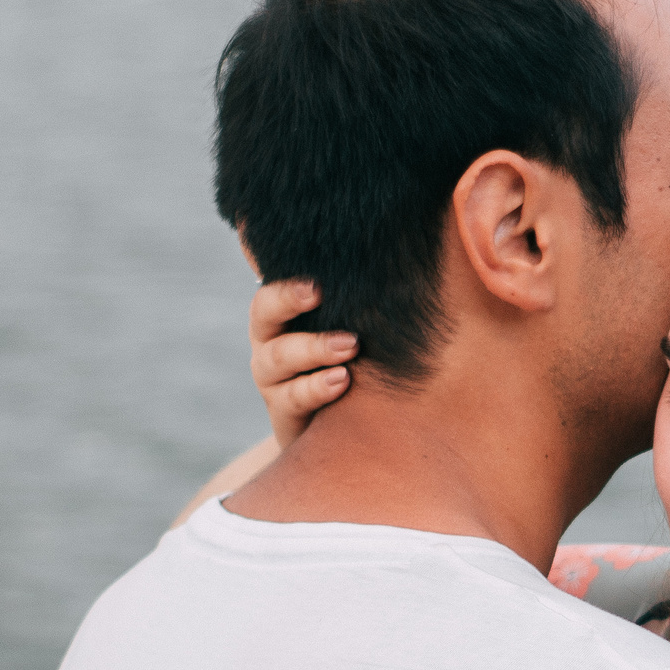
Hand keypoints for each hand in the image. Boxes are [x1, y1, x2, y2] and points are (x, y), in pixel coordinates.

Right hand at [251, 279, 356, 449]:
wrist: (344, 428)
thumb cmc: (357, 363)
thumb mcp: (358, 328)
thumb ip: (365, 297)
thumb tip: (406, 241)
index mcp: (284, 317)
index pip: (272, 292)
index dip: (287, 286)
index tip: (318, 284)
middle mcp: (270, 344)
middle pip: (263, 317)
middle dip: (290, 303)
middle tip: (321, 294)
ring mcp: (273, 381)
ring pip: (276, 359)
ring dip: (313, 349)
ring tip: (350, 348)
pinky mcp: (284, 414)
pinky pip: (292, 399)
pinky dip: (315, 388)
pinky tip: (342, 381)